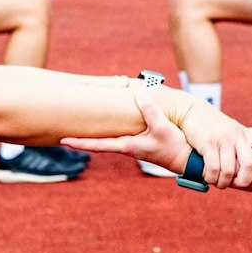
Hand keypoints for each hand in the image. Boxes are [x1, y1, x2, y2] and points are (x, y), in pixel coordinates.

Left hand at [62, 82, 194, 170]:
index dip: (79, 144)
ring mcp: (133, 145)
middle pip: (98, 142)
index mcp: (127, 146)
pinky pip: (120, 132)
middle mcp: (127, 147)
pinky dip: (110, 126)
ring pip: (109, 136)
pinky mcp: (141, 141)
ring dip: (95, 131)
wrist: (188, 160)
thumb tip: (137, 91)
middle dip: (82, 136)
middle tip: (63, 130)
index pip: (98, 146)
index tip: (63, 142)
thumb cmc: (175, 147)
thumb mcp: (163, 127)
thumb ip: (150, 110)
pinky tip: (109, 118)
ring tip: (81, 121)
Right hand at [174, 100, 251, 188]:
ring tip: (217, 183)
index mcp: (246, 135)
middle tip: (238, 185)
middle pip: (251, 165)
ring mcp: (223, 139)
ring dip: (223, 183)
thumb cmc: (210, 126)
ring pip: (230, 171)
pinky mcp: (208, 143)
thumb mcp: (229, 133)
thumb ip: (237, 148)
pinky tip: (208, 177)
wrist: (190, 110)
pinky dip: (211, 178)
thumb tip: (240, 172)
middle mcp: (238, 136)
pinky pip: (214, 168)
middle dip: (245, 180)